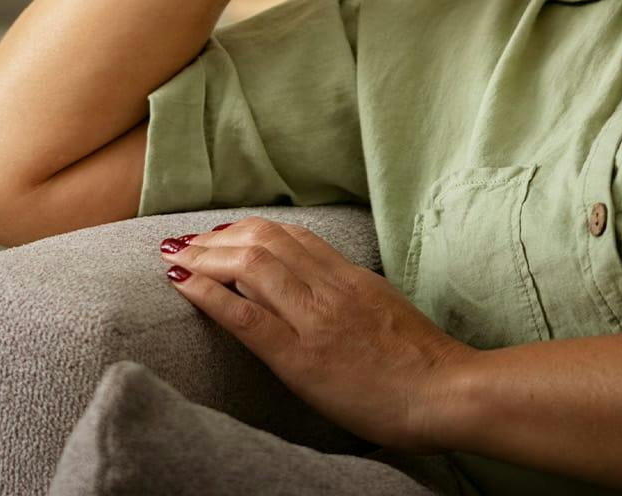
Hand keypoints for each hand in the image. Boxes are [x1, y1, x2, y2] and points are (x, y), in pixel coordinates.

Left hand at [158, 215, 478, 453]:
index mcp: (352, 277)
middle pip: (265, 240)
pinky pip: (247, 316)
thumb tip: (322, 291)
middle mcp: (332, 287)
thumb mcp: (384, 312)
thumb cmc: (423, 364)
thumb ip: (352, 296)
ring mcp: (317, 318)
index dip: (249, 229)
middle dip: (218, 237)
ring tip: (175, 257)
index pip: (292, 235)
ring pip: (252, 265)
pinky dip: (209, 294)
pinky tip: (183, 285)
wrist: (445, 391)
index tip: (221, 233)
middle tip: (185, 242)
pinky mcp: (302, 356)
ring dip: (205, 256)